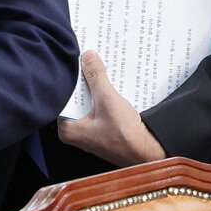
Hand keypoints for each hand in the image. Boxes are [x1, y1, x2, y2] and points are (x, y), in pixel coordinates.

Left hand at [58, 50, 165, 166]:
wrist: (147, 154)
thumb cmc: (125, 136)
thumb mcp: (108, 101)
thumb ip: (96, 77)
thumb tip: (87, 56)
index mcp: (68, 129)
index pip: (63, 96)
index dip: (70, 77)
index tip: (76, 60)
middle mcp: (74, 132)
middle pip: (75, 98)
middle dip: (83, 80)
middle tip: (89, 60)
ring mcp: (88, 131)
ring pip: (87, 101)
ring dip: (94, 87)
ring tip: (99, 67)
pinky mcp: (100, 129)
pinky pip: (97, 107)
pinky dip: (102, 96)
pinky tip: (109, 83)